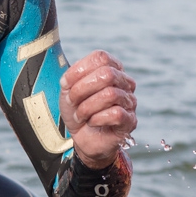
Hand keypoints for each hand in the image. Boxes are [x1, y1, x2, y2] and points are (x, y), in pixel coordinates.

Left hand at [60, 50, 136, 167]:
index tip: (65, 84)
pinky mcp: (130, 120)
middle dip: (81, 89)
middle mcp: (125, 82)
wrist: (84, 138)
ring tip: (80, 115)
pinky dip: (97, 119)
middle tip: (72, 102)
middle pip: (107, 74)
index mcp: (111, 69)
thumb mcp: (68, 92)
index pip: (101, 58)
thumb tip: (69, 79)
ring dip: (87, 107)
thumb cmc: (78, 111)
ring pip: (110, 94)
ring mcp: (130, 101)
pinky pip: (116, 114)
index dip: (79, 70)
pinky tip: (93, 122)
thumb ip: (70, 79)